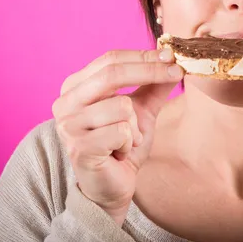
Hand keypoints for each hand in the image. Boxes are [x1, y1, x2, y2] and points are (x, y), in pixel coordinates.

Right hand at [52, 49, 183, 224]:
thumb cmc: (121, 145)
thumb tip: (173, 59)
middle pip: (112, 74)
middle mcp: (65, 102)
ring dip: (135, 125)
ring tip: (127, 139)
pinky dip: (130, 142)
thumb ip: (153, 84)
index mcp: (76, 86)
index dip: (143, 56)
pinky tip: (119, 152)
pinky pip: (121, 131)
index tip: (171, 55)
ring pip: (121, 106)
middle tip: (177, 73)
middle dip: (150, 71)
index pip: (111, 59)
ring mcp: (69, 126)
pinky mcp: (79, 148)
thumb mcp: (141, 109)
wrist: (111, 186)